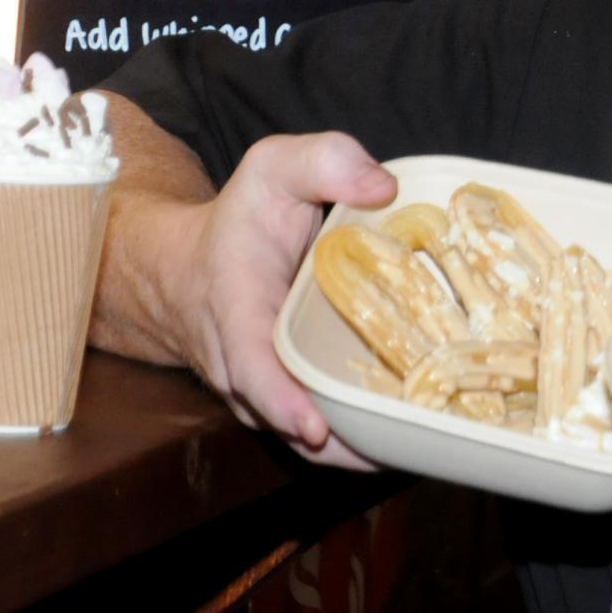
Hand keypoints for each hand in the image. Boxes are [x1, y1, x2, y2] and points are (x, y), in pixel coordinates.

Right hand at [170, 132, 397, 464]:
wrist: (186, 271)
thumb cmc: (241, 219)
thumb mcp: (274, 169)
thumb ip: (324, 161)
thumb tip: (385, 188)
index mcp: (237, 312)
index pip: (249, 367)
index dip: (281, 400)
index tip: (315, 427)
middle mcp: (243, 369)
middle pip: (289, 422)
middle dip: (342, 443)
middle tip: (407, 443)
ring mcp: (263, 397)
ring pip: (310, 441)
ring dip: (359, 451)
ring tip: (425, 444)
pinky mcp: (287, 406)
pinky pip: (322, 436)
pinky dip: (361, 442)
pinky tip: (417, 436)